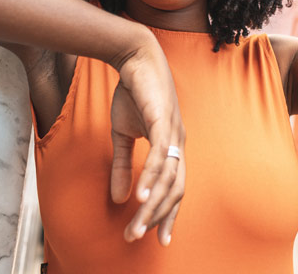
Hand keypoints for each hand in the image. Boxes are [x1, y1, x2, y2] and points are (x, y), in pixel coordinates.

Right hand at [109, 33, 185, 246]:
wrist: (134, 59)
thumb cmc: (133, 93)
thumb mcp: (122, 134)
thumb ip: (124, 165)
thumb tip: (120, 198)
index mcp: (171, 145)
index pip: (175, 186)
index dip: (168, 212)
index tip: (158, 237)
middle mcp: (177, 142)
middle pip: (176, 188)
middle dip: (158, 217)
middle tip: (138, 237)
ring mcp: (173, 132)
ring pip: (169, 178)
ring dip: (153, 205)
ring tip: (136, 226)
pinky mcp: (163, 120)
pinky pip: (160, 156)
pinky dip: (152, 178)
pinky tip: (141, 196)